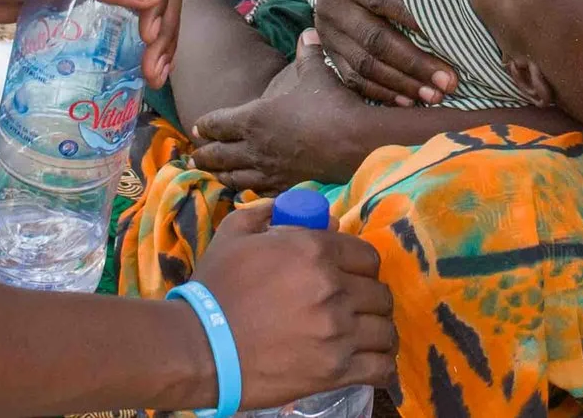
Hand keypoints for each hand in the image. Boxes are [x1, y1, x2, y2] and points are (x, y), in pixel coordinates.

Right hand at [190, 196, 394, 406]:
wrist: (197, 347)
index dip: (361, 267)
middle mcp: (333, 287)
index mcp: (314, 250)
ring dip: (377, 332)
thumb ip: (267, 214)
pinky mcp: (334, 370)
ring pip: (385, 329)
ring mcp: (337, 331)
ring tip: (365, 338)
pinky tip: (372, 363)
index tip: (352, 279)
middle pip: (380, 293)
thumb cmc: (214, 290)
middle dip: (369, 300)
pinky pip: (381, 367)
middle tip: (356, 310)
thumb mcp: (234, 235)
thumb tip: (301, 212)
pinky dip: (382, 366)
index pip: (367, 256)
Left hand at [191, 33, 375, 191]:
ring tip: (213, 175)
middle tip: (193, 156)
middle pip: (219, 155)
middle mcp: (255, 147)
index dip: (205, 125)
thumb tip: (308, 32)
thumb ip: (307, 53)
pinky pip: (258, 191)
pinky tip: (247, 190)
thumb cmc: (330, 104)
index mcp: (254, 118)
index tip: (196, 127)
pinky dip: (247, 190)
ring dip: (220, 175)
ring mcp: (269, 170)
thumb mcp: (316, 73)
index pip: (217, 123)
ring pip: (234, 177)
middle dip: (204, 154)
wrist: (354, 142)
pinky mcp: (286, 186)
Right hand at [314, 0, 456, 105]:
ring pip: (363, 65)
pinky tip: (406, 101)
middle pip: (376, 39)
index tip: (451, 38)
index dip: (415, 20)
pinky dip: (379, 92)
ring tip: (434, 96)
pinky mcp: (327, 49)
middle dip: (415, 64)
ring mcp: (327, 30)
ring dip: (401, 85)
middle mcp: (334, 2)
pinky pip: (351, 78)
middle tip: (449, 82)